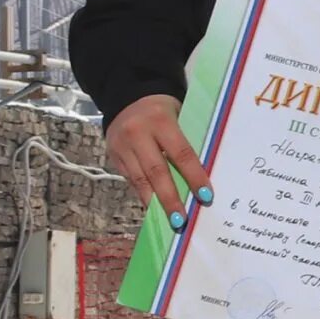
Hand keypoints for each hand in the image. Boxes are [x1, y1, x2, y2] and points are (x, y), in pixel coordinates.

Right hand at [106, 94, 211, 226]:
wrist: (127, 97)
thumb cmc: (163, 109)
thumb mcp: (179, 114)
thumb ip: (186, 140)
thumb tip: (202, 175)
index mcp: (160, 121)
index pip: (181, 153)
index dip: (194, 176)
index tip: (205, 196)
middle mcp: (138, 134)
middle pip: (157, 172)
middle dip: (170, 199)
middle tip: (182, 220)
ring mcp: (122, 146)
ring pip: (139, 180)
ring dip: (155, 203)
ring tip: (169, 222)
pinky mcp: (113, 156)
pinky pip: (130, 180)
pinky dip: (143, 195)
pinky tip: (154, 208)